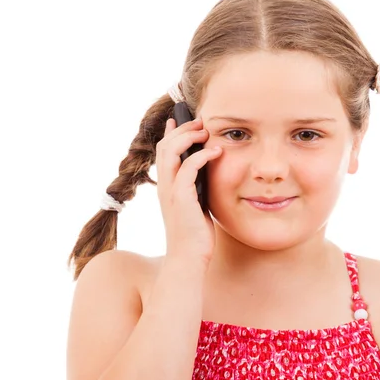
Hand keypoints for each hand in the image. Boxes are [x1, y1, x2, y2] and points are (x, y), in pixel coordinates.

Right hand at [156, 116, 221, 268]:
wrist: (189, 260)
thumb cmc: (195, 236)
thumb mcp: (196, 205)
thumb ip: (197, 188)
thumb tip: (208, 173)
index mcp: (166, 187)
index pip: (162, 153)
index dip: (170, 134)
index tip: (179, 120)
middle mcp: (164, 187)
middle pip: (164, 146)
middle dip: (182, 129)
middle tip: (200, 122)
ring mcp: (170, 192)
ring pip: (170, 152)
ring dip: (189, 137)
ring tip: (206, 131)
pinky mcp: (181, 199)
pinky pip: (188, 168)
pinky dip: (201, 156)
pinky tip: (216, 152)